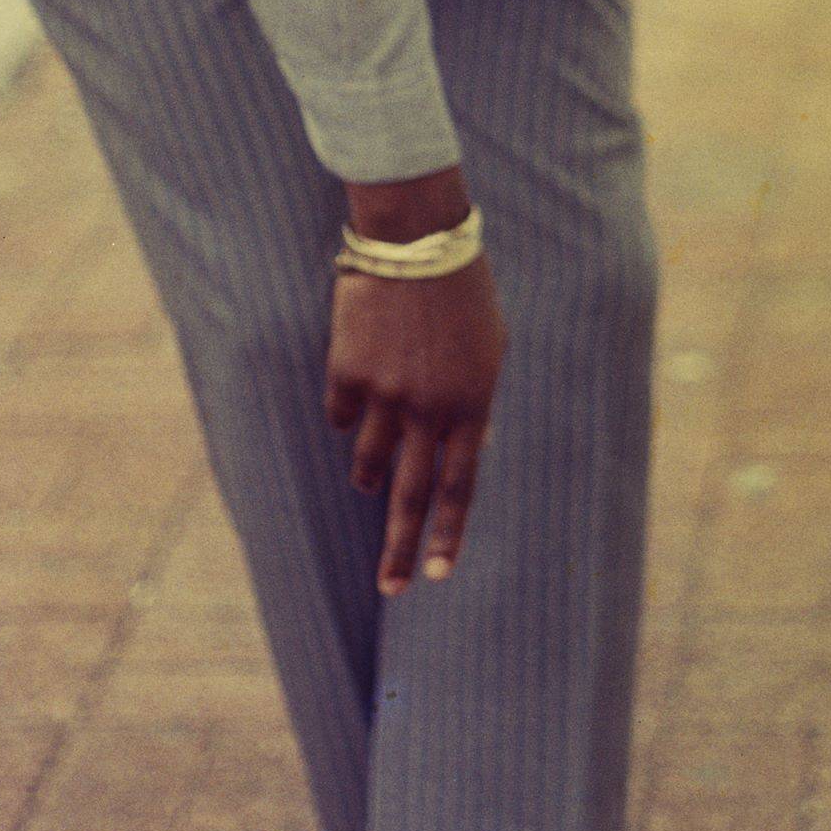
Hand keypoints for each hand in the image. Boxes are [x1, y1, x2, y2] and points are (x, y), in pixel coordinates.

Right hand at [325, 256, 506, 594]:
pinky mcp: (346, 372)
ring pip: (366, 462)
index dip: (447, 535)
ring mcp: (384, 393)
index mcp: (471, 405)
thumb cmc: (463, 292)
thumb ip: (477, 403)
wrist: (416, 240)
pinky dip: (347, 414)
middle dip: (398, 549)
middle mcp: (427, 409)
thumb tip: (470, 450)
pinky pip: (340, 416)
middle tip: (390, 590)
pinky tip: (358, 386)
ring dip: (369, 474)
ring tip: (371, 476)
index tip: (437, 575)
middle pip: (408, 496)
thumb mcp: (490, 349)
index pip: (459, 488)